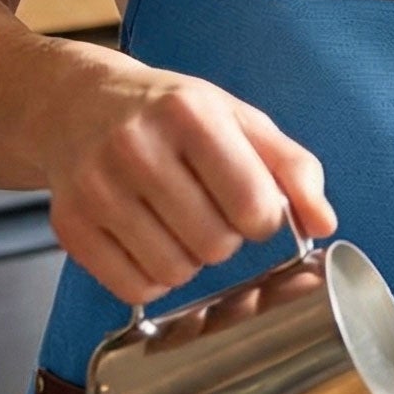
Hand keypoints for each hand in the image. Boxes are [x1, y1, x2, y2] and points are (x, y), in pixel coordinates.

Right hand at [39, 49, 335, 305]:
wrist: (78, 104)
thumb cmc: (171, 113)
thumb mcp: (237, 118)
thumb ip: (291, 166)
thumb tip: (323, 223)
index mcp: (189, 113)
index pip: (253, 204)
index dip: (263, 218)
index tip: (251, 203)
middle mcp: (137, 147)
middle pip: (214, 245)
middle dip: (224, 237)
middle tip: (207, 207)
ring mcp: (96, 188)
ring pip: (174, 273)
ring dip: (188, 259)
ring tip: (176, 220)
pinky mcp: (69, 225)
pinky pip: (132, 289)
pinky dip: (151, 277)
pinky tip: (147, 238)